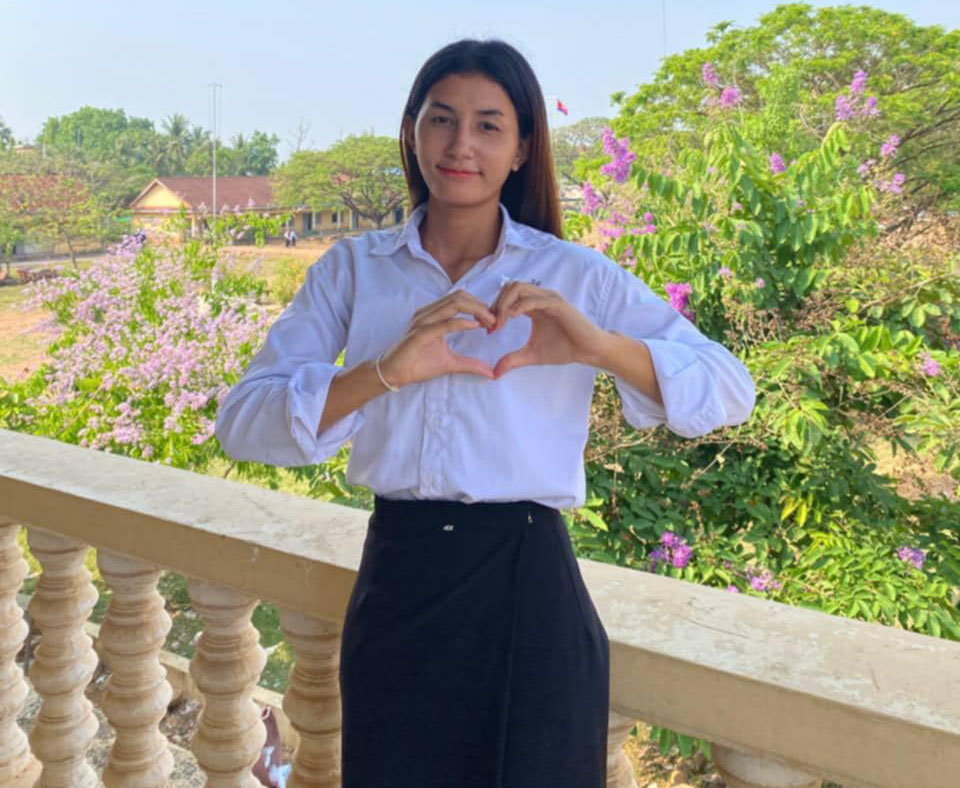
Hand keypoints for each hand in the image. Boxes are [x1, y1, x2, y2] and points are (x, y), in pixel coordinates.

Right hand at [379, 290, 497, 386]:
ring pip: (454, 303)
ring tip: (489, 322)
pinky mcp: (420, 333)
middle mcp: (428, 313)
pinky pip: (444, 323)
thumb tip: (490, 372)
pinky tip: (475, 327)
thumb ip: (470, 364)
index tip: (493, 320)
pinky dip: (462, 323)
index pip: (461, 299)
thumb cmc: (417, 364)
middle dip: (481, 305)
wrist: (393, 373)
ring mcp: (423, 321)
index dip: (480, 305)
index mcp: (434, 314)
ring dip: (476, 310)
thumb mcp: (450, 363)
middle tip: (495, 320)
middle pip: (460, 296)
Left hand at [489, 281, 610, 378]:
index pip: (507, 296)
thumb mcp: (532, 355)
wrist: (588, 350)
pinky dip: (519, 306)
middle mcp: (540, 298)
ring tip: (499, 322)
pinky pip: (533, 300)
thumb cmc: (564, 349)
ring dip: (504, 303)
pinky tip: (511, 318)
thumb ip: (512, 360)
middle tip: (491, 325)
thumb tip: (494, 374)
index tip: (490, 330)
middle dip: (496, 303)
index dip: (494, 309)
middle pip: (509, 287)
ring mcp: (548, 299)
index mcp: (533, 305)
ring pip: (518, 288)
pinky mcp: (557, 304)